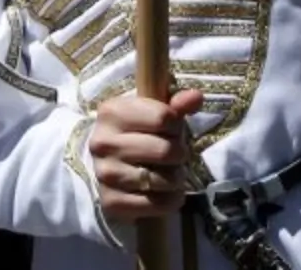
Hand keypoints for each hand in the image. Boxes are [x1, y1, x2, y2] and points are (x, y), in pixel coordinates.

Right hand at [87, 89, 202, 220]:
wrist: (110, 166)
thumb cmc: (137, 134)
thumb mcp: (153, 114)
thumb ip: (175, 105)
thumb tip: (196, 96)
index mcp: (112, 112)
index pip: (164, 117)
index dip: (176, 126)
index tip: (171, 130)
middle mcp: (103, 142)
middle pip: (166, 151)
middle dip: (179, 154)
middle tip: (174, 156)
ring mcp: (105, 173)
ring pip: (164, 180)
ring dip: (176, 179)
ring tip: (169, 174)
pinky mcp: (111, 202)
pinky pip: (156, 205)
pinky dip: (169, 201)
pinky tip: (165, 193)